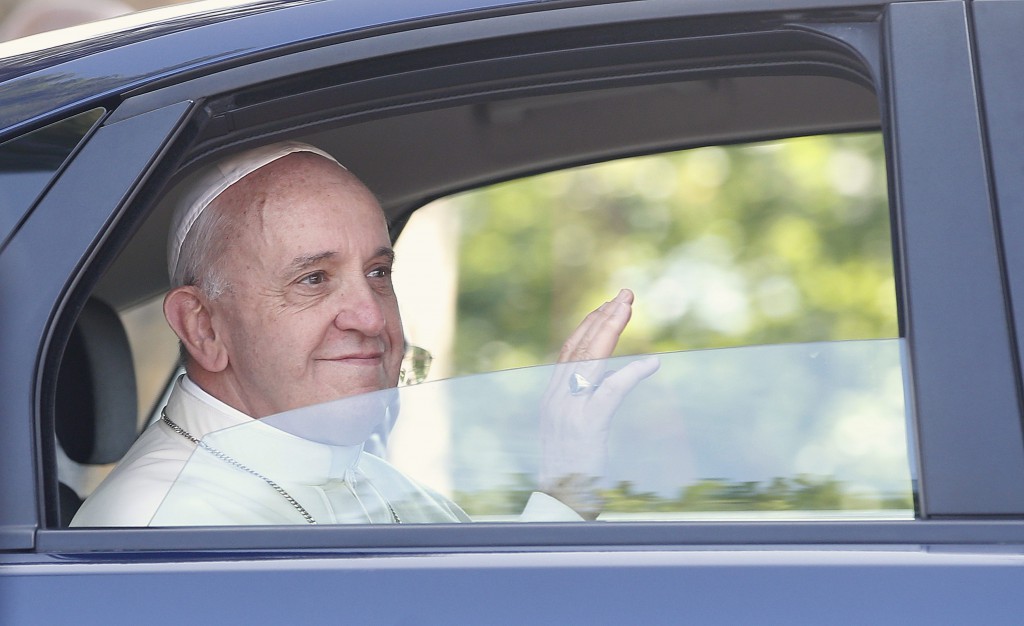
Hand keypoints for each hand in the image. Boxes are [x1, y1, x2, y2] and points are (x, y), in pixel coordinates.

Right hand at [539, 289, 658, 518]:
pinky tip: (650, 362)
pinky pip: (610, 392)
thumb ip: (585, 402)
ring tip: (628, 307)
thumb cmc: (571, 471)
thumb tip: (609, 379)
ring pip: (590, 358)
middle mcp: (556, 397)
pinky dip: (630, 373)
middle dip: (602, 316)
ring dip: (610, 328)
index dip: (589, 324)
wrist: (559, 502)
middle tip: (625, 294)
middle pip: (579, 345)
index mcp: (552, 397)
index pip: (569, 349)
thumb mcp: (572, 431)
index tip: (608, 304)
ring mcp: (570, 410)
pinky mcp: (588, 426)